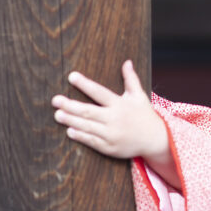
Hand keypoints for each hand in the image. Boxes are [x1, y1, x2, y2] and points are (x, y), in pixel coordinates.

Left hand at [51, 60, 179, 187]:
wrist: (155, 140)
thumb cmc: (144, 115)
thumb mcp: (139, 96)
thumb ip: (131, 79)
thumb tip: (127, 62)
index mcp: (120, 104)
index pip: (99, 92)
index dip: (85, 84)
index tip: (71, 76)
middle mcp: (114, 119)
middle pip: (88, 111)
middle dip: (70, 105)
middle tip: (55, 100)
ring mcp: (111, 134)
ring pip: (88, 126)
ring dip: (71, 120)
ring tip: (57, 114)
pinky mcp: (110, 147)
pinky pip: (92, 141)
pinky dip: (81, 136)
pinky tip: (69, 131)